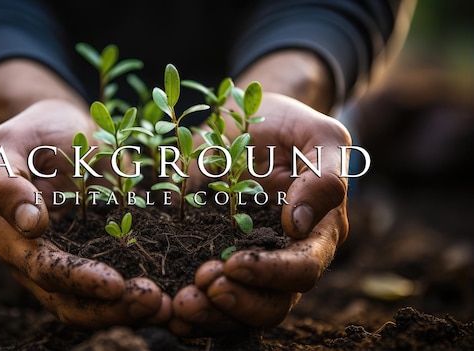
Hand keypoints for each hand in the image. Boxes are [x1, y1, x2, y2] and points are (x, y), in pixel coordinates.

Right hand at [0, 99, 170, 327]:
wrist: (64, 126)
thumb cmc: (33, 131)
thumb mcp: (7, 144)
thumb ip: (4, 181)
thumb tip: (30, 224)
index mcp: (12, 239)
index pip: (45, 271)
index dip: (79, 281)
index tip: (116, 284)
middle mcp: (40, 260)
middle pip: (72, 302)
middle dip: (112, 309)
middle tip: (155, 303)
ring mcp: (72, 260)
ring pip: (96, 303)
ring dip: (129, 310)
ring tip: (166, 306)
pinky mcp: (102, 253)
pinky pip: (120, 281)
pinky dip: (140, 292)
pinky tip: (171, 294)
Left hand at [171, 92, 349, 335]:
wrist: (246, 118)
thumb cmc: (287, 125)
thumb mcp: (317, 135)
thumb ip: (324, 175)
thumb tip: (300, 224)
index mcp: (317, 234)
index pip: (302, 269)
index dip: (271, 274)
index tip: (233, 263)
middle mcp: (284, 257)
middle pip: (271, 304)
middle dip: (236, 304)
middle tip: (199, 288)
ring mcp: (249, 262)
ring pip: (238, 310)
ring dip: (209, 314)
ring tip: (179, 304)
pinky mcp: (214, 257)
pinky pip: (207, 296)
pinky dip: (191, 308)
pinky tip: (168, 309)